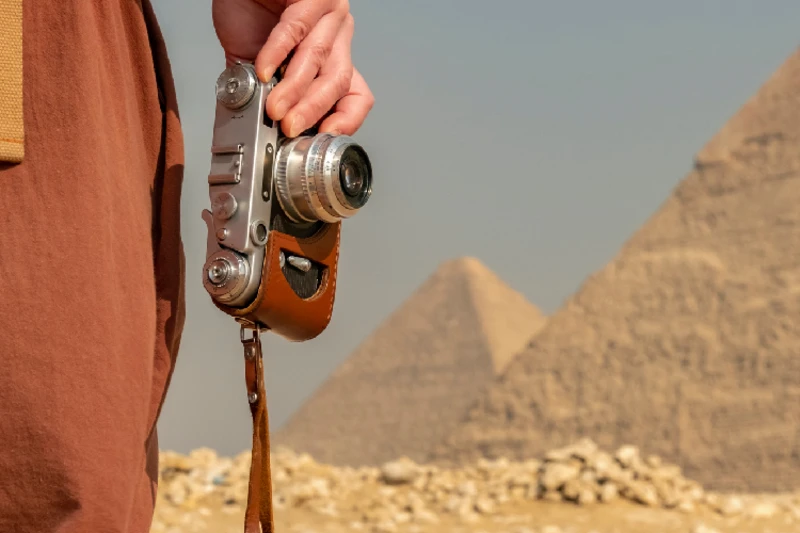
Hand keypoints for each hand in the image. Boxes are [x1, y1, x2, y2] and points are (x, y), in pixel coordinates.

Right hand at [212, 0, 374, 137]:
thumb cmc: (249, 12)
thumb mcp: (257, 64)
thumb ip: (263, 93)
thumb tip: (260, 129)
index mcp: (332, 59)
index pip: (357, 96)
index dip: (346, 120)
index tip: (323, 136)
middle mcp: (337, 36)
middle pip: (338, 82)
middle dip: (312, 110)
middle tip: (290, 128)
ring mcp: (329, 14)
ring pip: (318, 59)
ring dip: (294, 89)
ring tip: (275, 108)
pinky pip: (295, 28)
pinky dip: (277, 53)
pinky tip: (263, 70)